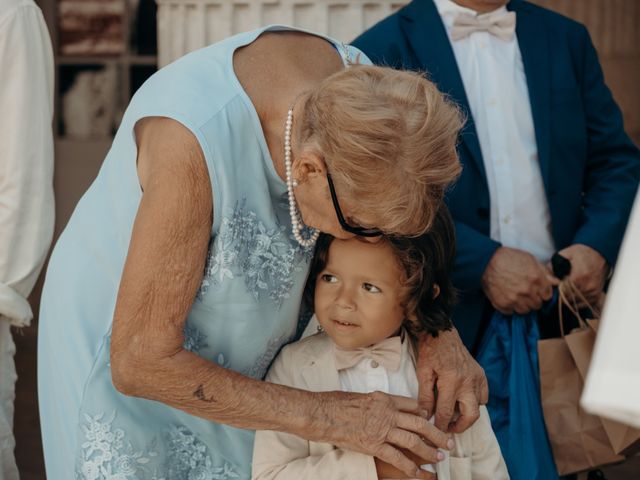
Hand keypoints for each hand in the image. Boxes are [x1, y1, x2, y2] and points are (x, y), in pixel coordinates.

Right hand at [318, 391, 450, 478]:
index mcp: (384, 398)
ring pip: (413, 440)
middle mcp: (387, 412)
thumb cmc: (336, 403)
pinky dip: (410, 467)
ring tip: (440, 458)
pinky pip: (397, 457)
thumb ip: (377, 402)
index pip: (412, 405)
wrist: (321, 413)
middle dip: (437, 434)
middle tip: (449, 442)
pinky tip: (419, 474)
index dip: (425, 415)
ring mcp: (381, 429)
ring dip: (429, 450)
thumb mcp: (361, 396)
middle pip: (420, 423)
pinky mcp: (373, 444)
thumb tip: (384, 408)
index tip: (433, 422)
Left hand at [415, 328, 488, 432]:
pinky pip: (483, 396)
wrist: (442, 333)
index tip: (436, 431)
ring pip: (478, 407)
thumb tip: (426, 417)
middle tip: (449, 429)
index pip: (446, 412)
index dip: (440, 425)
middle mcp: (468, 381)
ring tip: (453, 414)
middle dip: (460, 427)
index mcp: (451, 381)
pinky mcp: (481, 374)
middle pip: (470, 416)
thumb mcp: (423, 373)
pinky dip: (475, 402)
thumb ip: (424, 397)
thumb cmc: (430, 351)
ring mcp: (477, 378)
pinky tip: (462, 400)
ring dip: (466, 414)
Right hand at [482, 247, 558, 314]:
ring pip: (524, 311)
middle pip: (537, 305)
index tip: (537, 290)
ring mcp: (514, 300)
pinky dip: (509, 307)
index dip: (542, 292)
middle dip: (533, 299)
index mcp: (537, 280)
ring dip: (522, 305)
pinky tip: (506, 297)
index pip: (547, 296)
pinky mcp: (502, 304)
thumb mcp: (529, 259)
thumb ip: (544, 272)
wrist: (486, 261)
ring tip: (515, 296)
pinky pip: (510, 312)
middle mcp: (527, 292)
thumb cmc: (508, 258)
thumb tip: (556, 282)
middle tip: (525, 292)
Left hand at [557, 244, 607, 305]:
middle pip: (569, 298)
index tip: (555, 285)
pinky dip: (578, 302)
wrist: (599, 253)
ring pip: (576, 303)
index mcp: (579, 276)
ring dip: (569, 299)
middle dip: (562, 295)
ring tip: (566, 291)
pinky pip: (585, 304)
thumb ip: (553, 264)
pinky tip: (574, 294)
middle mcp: (588, 286)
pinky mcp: (597, 294)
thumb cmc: (582, 253)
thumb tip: (546, 277)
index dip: (557, 290)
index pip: (564, 291)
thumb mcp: (566, 254)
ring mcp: (594, 291)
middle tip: (559, 288)